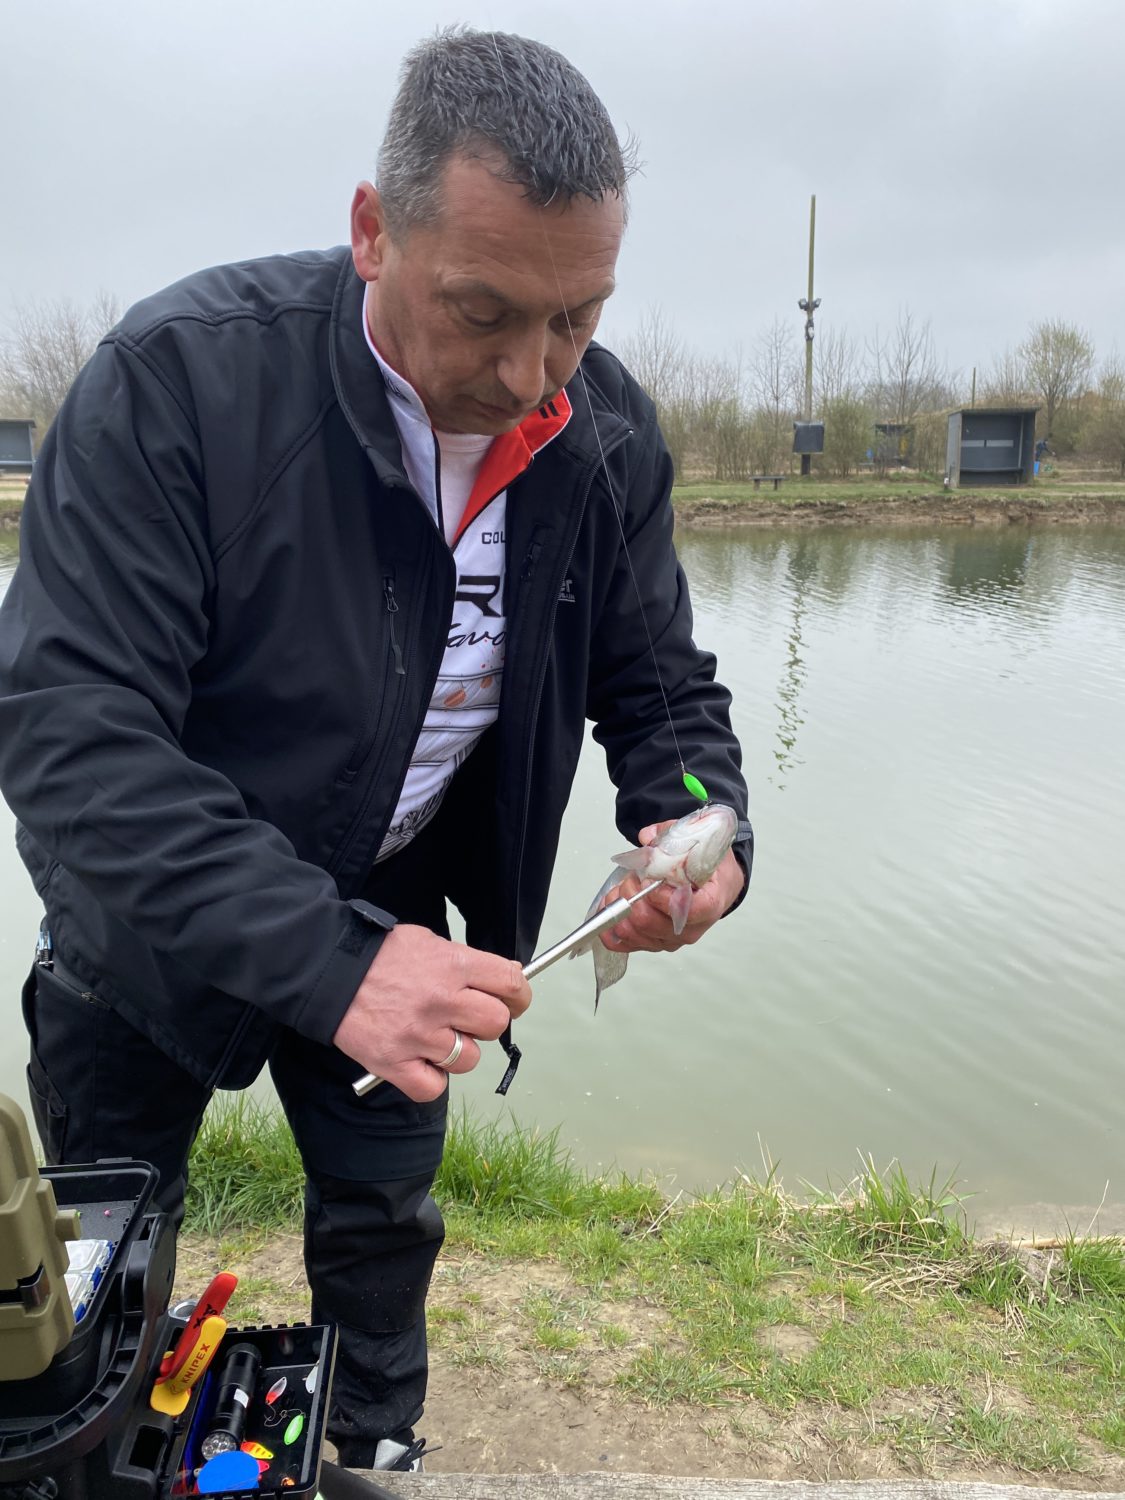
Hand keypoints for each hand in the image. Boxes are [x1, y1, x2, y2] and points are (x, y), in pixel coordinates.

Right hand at [333, 924, 531, 1101]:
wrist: (327, 972)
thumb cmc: (378, 955)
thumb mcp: (427, 941)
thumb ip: (463, 961)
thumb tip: (501, 978)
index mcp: (452, 965)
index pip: (510, 983)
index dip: (519, 995)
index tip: (514, 1001)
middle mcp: (440, 1001)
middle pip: (495, 1024)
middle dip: (486, 1023)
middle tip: (468, 1019)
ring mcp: (418, 1035)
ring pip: (469, 1059)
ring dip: (458, 1052)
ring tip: (436, 1038)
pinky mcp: (394, 1063)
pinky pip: (433, 1087)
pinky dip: (431, 1079)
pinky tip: (420, 1062)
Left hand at [598, 820, 743, 956]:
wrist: (716, 885)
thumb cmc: (709, 868)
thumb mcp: (698, 843)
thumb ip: (672, 836)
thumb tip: (647, 837)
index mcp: (710, 902)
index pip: (689, 911)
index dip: (662, 898)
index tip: (647, 879)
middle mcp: (692, 927)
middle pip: (652, 922)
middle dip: (632, 895)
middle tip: (633, 876)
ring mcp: (672, 938)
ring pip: (635, 933)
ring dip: (620, 908)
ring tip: (621, 888)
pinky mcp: (655, 943)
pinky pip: (626, 944)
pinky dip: (611, 927)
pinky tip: (611, 909)